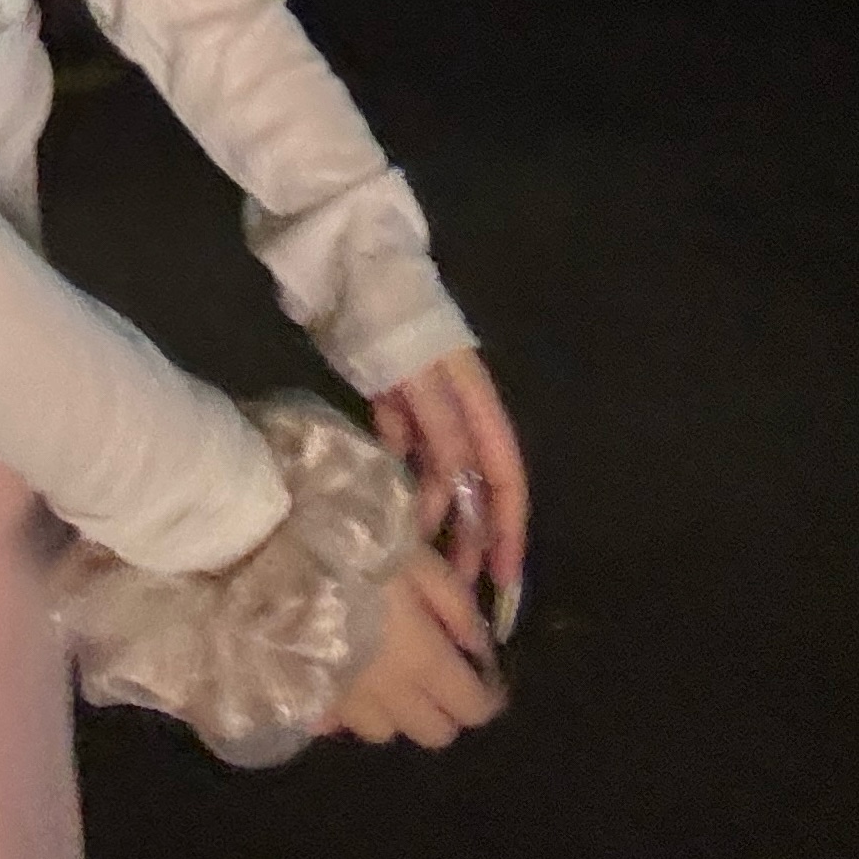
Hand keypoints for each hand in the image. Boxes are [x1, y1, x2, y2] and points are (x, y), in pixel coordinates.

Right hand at [325, 545, 507, 749]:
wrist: (274, 558)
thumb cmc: (356, 551)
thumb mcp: (421, 562)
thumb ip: (458, 608)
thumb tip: (480, 649)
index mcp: (423, 661)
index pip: (472, 708)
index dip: (486, 696)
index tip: (483, 675)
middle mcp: (389, 696)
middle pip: (434, 734)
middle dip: (444, 710)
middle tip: (437, 675)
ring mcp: (345, 704)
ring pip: (385, 732)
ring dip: (395, 712)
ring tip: (387, 677)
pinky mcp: (308, 700)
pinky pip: (338, 723)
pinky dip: (349, 710)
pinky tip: (344, 679)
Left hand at [370, 347, 528, 639]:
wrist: (348, 268)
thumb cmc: (393, 322)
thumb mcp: (421, 380)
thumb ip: (442, 435)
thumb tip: (453, 495)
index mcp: (480, 405)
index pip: (506, 479)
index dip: (509, 531)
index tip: (504, 583)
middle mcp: (459, 410)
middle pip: (473, 484)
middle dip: (471, 536)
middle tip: (458, 590)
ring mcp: (424, 404)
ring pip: (436, 473)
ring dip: (431, 514)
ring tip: (419, 561)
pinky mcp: (389, 397)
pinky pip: (403, 451)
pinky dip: (399, 479)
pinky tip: (385, 510)